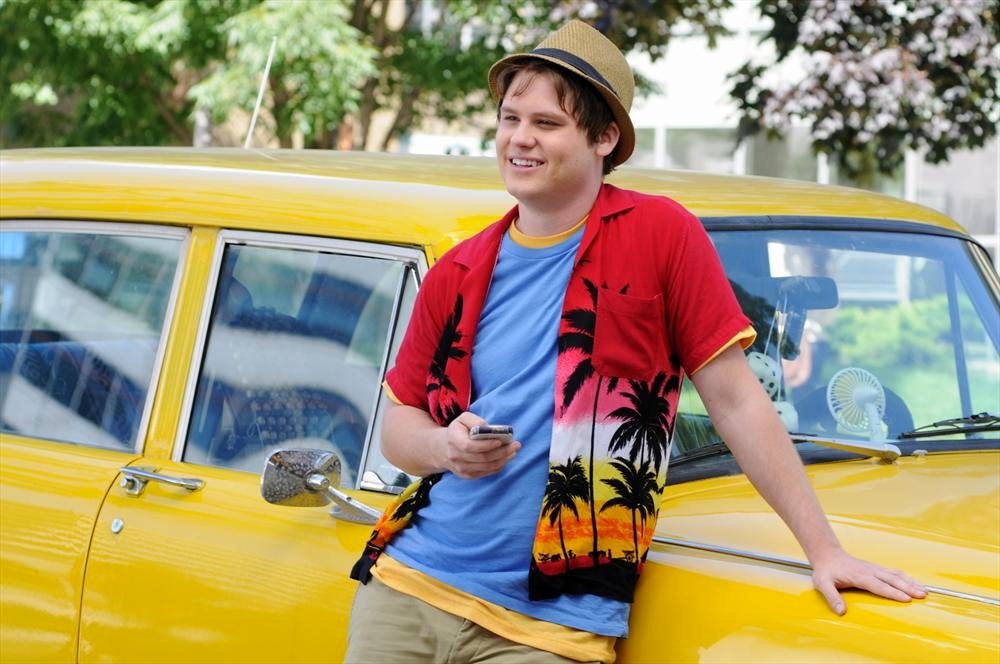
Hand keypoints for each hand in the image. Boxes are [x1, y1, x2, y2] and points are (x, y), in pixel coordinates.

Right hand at [436, 412, 520, 479]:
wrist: (444, 449)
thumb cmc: (458, 430)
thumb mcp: (463, 419)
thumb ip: (475, 420)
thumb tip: (488, 428)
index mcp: (453, 440)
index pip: (470, 446)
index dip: (486, 445)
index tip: (501, 440)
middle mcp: (456, 457)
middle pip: (482, 458)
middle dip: (502, 452)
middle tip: (516, 445)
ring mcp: (462, 469)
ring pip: (486, 466)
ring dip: (503, 459)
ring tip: (513, 451)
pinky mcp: (468, 475)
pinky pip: (486, 472)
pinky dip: (498, 465)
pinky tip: (506, 458)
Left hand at [811, 549, 926, 614]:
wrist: (827, 554)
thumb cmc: (825, 571)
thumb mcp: (822, 584)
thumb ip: (832, 597)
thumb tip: (841, 612)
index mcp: (858, 575)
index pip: (878, 585)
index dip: (892, 592)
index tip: (906, 598)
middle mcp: (869, 571)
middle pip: (891, 579)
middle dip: (908, 587)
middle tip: (923, 595)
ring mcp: (873, 568)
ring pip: (895, 575)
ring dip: (910, 582)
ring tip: (924, 590)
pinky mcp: (875, 568)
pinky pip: (893, 572)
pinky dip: (905, 577)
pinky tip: (914, 582)